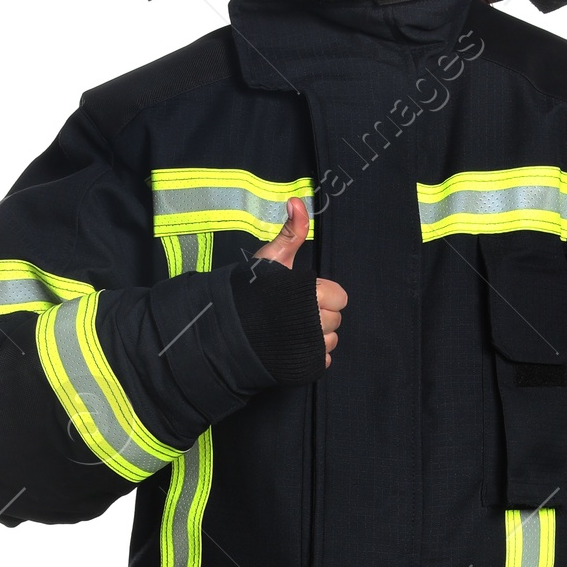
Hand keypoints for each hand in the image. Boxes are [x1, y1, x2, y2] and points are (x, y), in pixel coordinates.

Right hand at [252, 197, 344, 365]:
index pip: (340, 297)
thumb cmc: (250, 290)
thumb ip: (291, 231)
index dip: (323, 295)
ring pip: (331, 341)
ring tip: (293, 329)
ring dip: (317, 336)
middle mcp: (316, 322)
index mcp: (313, 293)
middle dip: (319, 315)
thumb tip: (296, 201)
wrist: (227, 328)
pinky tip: (293, 346)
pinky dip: (312, 355)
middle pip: (336, 319)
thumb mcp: (272, 256)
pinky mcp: (303, 365)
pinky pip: (323, 361)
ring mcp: (309, 346)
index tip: (302, 295)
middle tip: (294, 311)